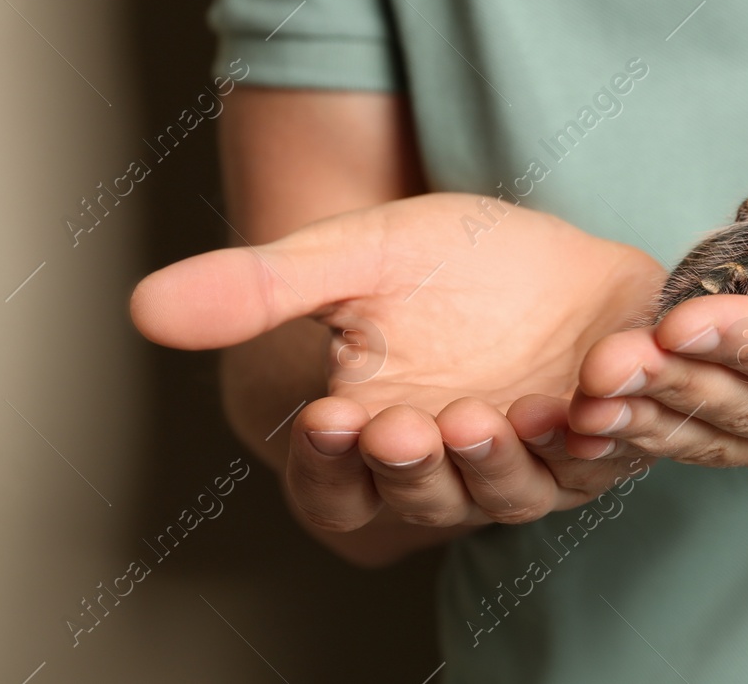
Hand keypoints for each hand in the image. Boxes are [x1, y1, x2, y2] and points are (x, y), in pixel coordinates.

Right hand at [130, 193, 662, 536]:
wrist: (537, 250)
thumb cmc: (437, 262)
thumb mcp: (352, 257)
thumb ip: (261, 287)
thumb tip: (144, 306)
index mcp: (372, 442)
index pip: (335, 488)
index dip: (328, 464)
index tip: (325, 414)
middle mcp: (448, 468)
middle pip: (422, 498)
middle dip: (413, 467)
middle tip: (404, 425)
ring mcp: (527, 460)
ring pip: (510, 493)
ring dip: (499, 464)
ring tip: (486, 416)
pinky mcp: (598, 438)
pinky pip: (603, 456)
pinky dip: (598, 434)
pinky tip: (588, 395)